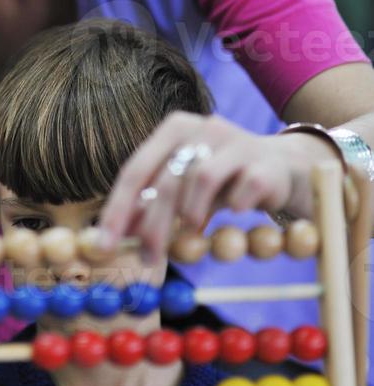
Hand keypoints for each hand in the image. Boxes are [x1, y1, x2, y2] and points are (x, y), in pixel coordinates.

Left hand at [99, 112, 330, 261]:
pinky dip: (233, 206)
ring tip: (192, 231)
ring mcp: (237, 141)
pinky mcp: (265, 163)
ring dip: (191, 213)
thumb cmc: (222, 181)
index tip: (102, 244)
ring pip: (202, 178)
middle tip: (147, 257)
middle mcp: (204, 127)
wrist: (282, 168)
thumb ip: (150, 206)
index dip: (117, 208)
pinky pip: (242, 190)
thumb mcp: (183, 190)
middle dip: (153, 224)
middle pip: (167, 178)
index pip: (136, 169)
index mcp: (175, 129)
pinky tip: (235, 212)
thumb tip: (108, 239)